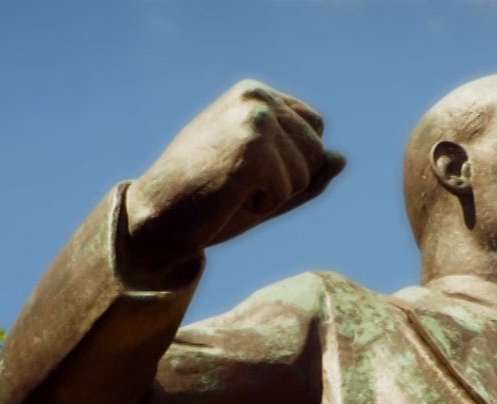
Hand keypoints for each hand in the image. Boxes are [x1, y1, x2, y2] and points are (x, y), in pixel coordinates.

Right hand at [124, 80, 345, 263]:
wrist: (155, 217)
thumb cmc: (206, 198)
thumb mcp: (265, 182)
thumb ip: (306, 171)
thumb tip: (341, 158)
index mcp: (254, 93)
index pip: (315, 130)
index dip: (291, 164)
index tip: (244, 170)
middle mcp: (255, 96)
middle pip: (316, 152)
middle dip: (286, 181)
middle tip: (236, 184)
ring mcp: (254, 118)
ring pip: (306, 172)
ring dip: (273, 195)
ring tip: (230, 189)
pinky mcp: (252, 147)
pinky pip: (288, 191)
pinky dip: (262, 206)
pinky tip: (227, 197)